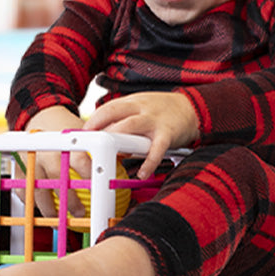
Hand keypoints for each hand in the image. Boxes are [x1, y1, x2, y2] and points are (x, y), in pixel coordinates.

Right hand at [21, 106, 90, 217]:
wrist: (41, 115)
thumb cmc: (67, 128)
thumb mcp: (84, 133)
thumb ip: (98, 152)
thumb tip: (122, 173)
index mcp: (66, 142)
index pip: (81, 162)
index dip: (90, 178)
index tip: (99, 193)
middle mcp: (46, 152)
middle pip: (58, 182)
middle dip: (71, 202)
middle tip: (80, 213)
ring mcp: (29, 160)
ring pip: (37, 191)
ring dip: (49, 209)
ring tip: (58, 219)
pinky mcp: (17, 167)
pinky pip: (23, 190)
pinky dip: (31, 203)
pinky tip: (41, 210)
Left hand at [84, 92, 198, 180]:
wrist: (193, 108)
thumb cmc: (161, 111)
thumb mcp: (140, 107)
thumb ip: (123, 120)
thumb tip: (102, 138)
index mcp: (132, 102)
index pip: (107, 108)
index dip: (92, 121)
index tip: (81, 135)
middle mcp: (141, 108)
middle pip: (113, 113)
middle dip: (98, 129)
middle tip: (88, 146)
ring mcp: (154, 120)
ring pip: (130, 127)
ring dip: (116, 142)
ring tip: (107, 157)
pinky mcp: (168, 134)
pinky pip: (156, 149)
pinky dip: (148, 162)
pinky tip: (141, 173)